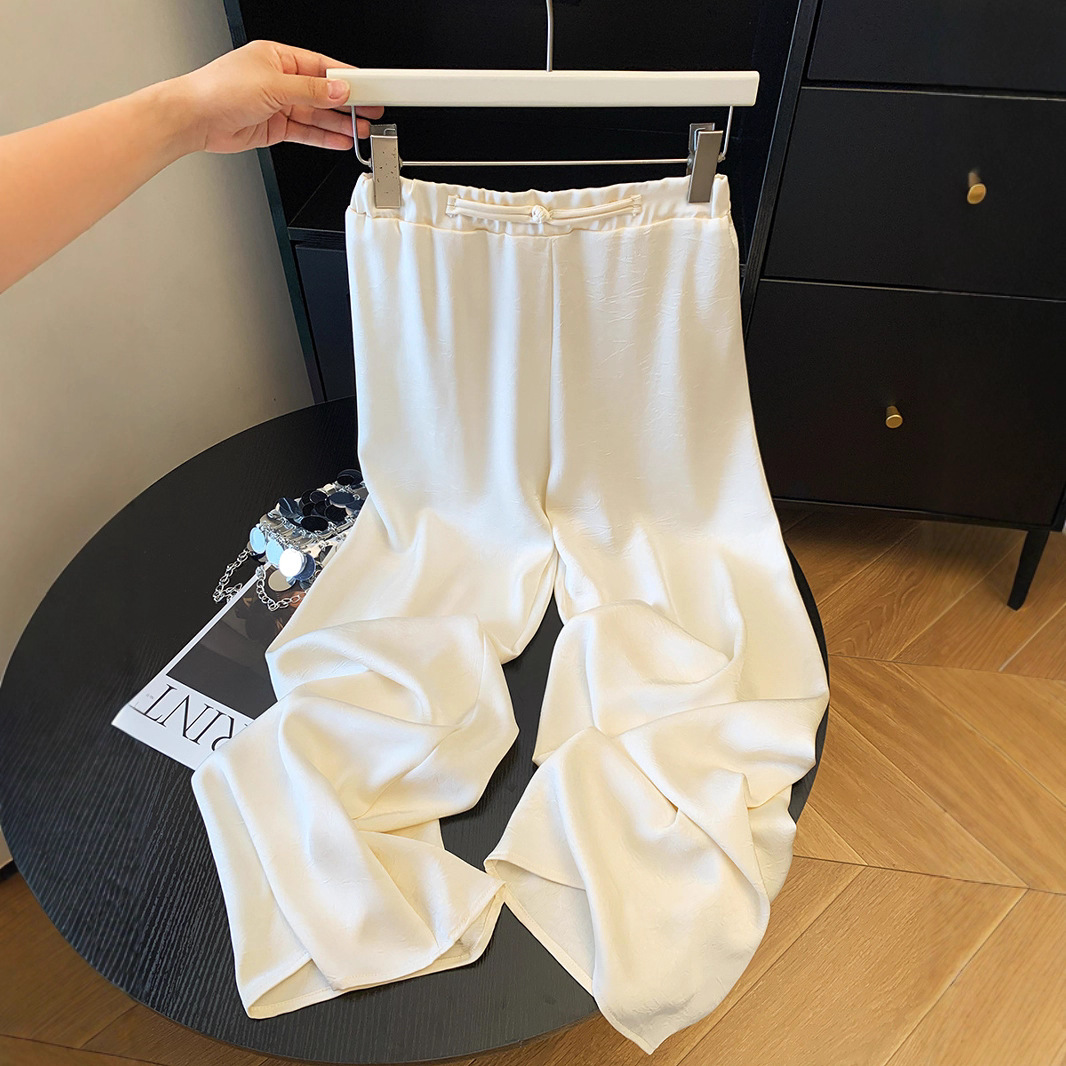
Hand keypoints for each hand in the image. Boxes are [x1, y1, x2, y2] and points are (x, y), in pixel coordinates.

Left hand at [171, 40, 383, 154]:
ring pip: (316, 115)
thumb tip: (338, 90)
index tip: (368, 86)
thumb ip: (310, 91)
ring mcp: (277, 105)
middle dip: (347, 104)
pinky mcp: (275, 128)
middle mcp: (279, 80)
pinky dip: (324, 137)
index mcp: (278, 57)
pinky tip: (341, 140)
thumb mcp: (272, 85)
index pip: (321, 67)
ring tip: (362, 131)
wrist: (194, 118)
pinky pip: (306, 133)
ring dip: (339, 124)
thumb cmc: (219, 90)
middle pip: (322, 93)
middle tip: (372, 110)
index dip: (346, 78)